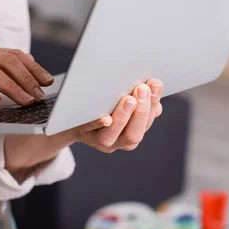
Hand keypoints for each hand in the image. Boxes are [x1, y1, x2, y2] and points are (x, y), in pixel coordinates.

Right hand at [3, 79, 163, 180]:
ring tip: (152, 85)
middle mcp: (114, 143)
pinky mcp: (140, 126)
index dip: (115, 123)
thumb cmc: (74, 113)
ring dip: (150, 104)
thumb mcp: (72, 112)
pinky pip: (151, 118)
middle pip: (131, 135)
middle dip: (137, 111)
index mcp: (95, 140)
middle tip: (139, 90)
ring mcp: (128, 136)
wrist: (78, 120)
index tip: (115, 111)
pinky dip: (155, 103)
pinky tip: (156, 89)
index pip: (107, 135)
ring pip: (144, 126)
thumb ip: (83, 110)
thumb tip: (101, 110)